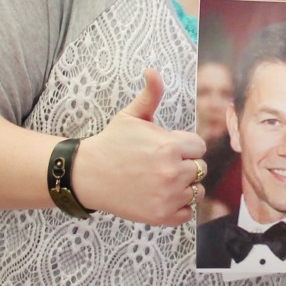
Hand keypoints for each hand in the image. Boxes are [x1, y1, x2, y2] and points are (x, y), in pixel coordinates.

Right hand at [73, 68, 206, 225]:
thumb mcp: (132, 115)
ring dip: (183, 187)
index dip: (184, 147)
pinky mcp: (161, 216)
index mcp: (171, 146)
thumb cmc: (111, 143)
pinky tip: (161, 196)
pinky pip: (187, 213)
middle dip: (184, 165)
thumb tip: (152, 70)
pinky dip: (178, 208)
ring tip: (159, 180)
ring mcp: (168, 196)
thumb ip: (151, 94)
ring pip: (196, 191)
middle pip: (199, 169)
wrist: (86, 175)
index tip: (166, 148)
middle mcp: (173, 172)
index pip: (199, 147)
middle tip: (160, 165)